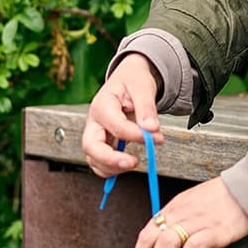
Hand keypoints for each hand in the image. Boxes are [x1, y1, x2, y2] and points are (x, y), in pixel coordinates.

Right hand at [82, 53, 164, 177]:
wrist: (129, 78)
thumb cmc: (134, 80)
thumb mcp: (143, 86)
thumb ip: (146, 108)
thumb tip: (152, 129)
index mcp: (102, 104)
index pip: (115, 125)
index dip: (135, 135)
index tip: (156, 137)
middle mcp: (94, 121)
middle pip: (91, 146)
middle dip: (110, 159)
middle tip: (133, 162)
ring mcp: (96, 133)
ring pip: (93, 158)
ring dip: (112, 167)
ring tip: (134, 163)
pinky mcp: (103, 142)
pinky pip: (100, 162)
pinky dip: (112, 169)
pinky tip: (128, 164)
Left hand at [133, 177, 247, 247]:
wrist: (247, 189)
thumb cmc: (221, 196)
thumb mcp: (192, 202)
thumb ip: (178, 220)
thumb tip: (166, 243)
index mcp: (175, 206)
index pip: (147, 231)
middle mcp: (182, 213)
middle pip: (150, 238)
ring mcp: (198, 222)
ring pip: (166, 243)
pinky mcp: (215, 232)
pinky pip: (192, 246)